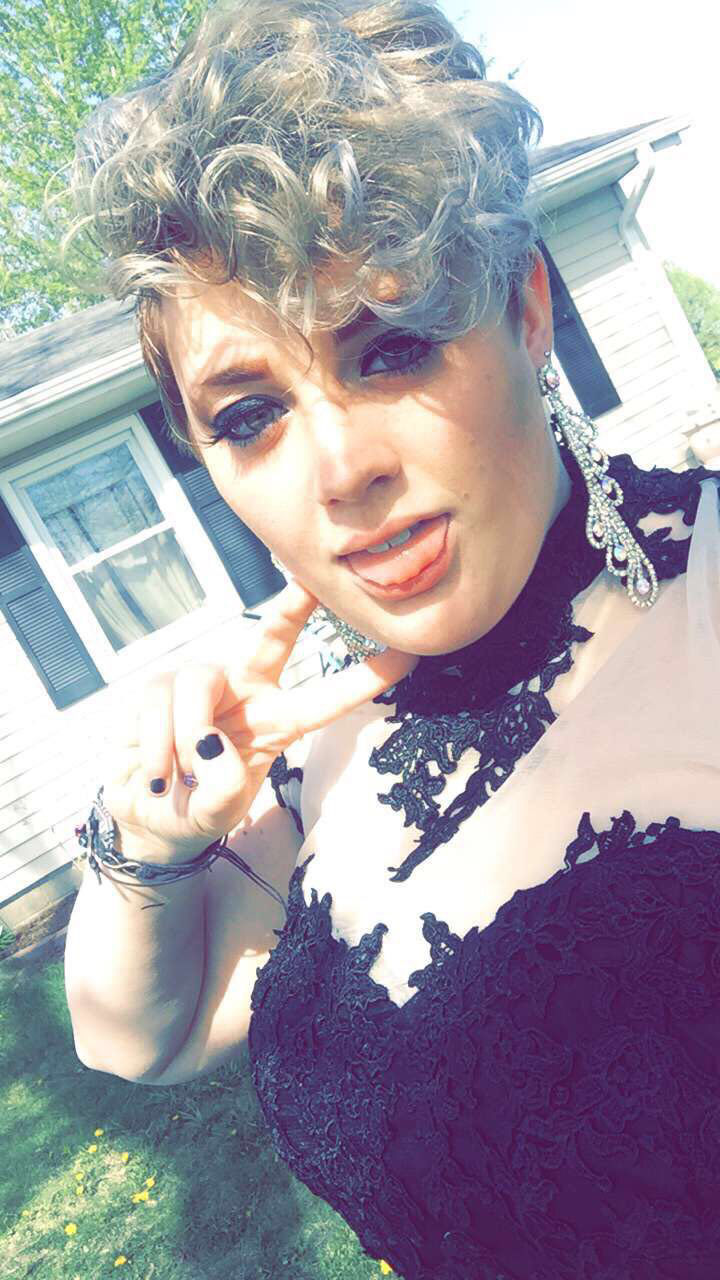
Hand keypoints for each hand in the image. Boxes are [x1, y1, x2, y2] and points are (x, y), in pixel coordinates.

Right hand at [101, 582, 416, 863]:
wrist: (147, 818)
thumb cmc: (196, 809)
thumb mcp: (217, 812)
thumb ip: (221, 788)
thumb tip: (208, 744)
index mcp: (276, 722)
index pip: (326, 698)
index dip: (366, 678)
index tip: (409, 656)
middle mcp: (245, 691)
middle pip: (273, 637)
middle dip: (293, 605)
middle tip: (311, 581)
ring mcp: (201, 684)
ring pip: (199, 682)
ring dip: (185, 737)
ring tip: (179, 778)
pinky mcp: (157, 687)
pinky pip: (158, 702)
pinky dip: (156, 746)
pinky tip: (155, 775)